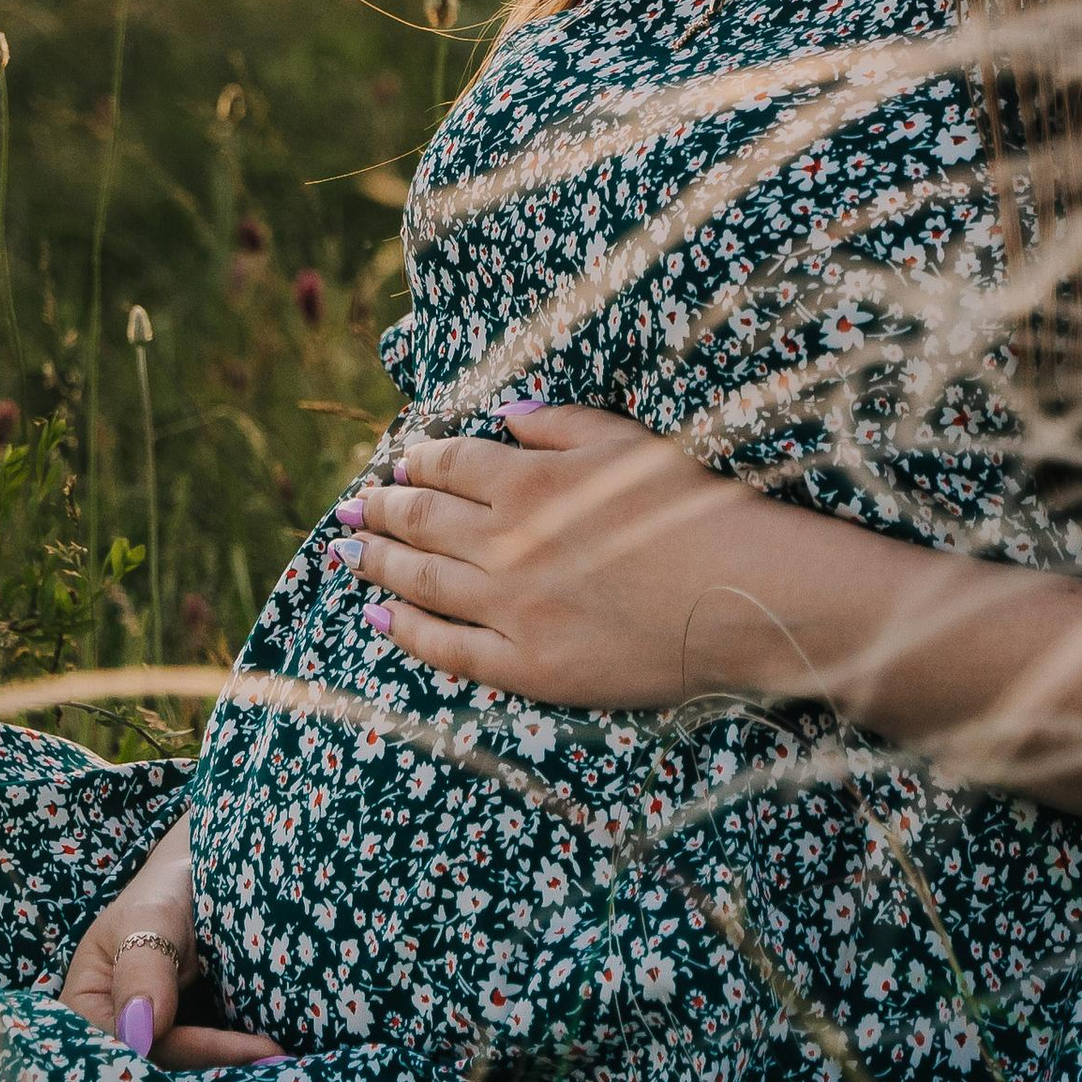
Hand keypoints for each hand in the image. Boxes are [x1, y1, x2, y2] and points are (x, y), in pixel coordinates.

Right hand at [56, 815, 285, 1070]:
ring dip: (230, 1075)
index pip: (135, 1048)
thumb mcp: (151, 917)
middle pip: (158, 1072)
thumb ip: (143, 968)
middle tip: (276, 1065)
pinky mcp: (180, 1043)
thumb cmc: (165, 889)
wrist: (198, 875)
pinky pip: (203, 1064)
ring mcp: (147, 1043)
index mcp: (83, 1008)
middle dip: (214, 1072)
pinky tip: (272, 1062)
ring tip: (283, 1066)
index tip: (247, 1053)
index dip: (189, 1054)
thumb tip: (140, 1032)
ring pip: (184, 1075)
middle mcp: (110, 1036)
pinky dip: (235, 1065)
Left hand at [334, 401, 815, 708]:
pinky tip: (379, 619)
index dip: (417, 461)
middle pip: (421, 520)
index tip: (398, 462)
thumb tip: (503, 416)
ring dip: (376, 562)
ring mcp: (508, 607)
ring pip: (421, 581)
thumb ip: (558, 424)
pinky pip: (446, 649)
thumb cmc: (693, 510)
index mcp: (528, 480)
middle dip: (379, 509)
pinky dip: (405, 632)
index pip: (450, 464)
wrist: (736, 596)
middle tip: (350, 505)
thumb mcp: (627, 442)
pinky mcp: (525, 665)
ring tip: (345, 552)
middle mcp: (504, 543)